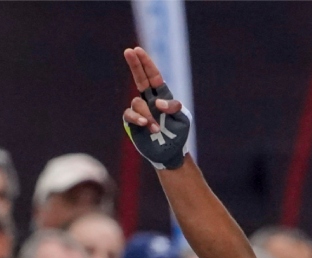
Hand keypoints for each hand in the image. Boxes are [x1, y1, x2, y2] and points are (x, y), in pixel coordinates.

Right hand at [122, 47, 191, 170]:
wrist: (170, 154)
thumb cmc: (178, 135)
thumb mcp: (182, 118)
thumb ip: (173, 107)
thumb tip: (157, 102)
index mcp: (162, 96)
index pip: (153, 76)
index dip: (146, 63)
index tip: (138, 50)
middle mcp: (149, 100)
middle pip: (140, 79)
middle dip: (134, 65)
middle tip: (128, 51)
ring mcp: (140, 111)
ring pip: (137, 102)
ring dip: (147, 114)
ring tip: (155, 128)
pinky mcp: (133, 122)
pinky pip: (130, 114)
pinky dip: (137, 118)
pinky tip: (145, 125)